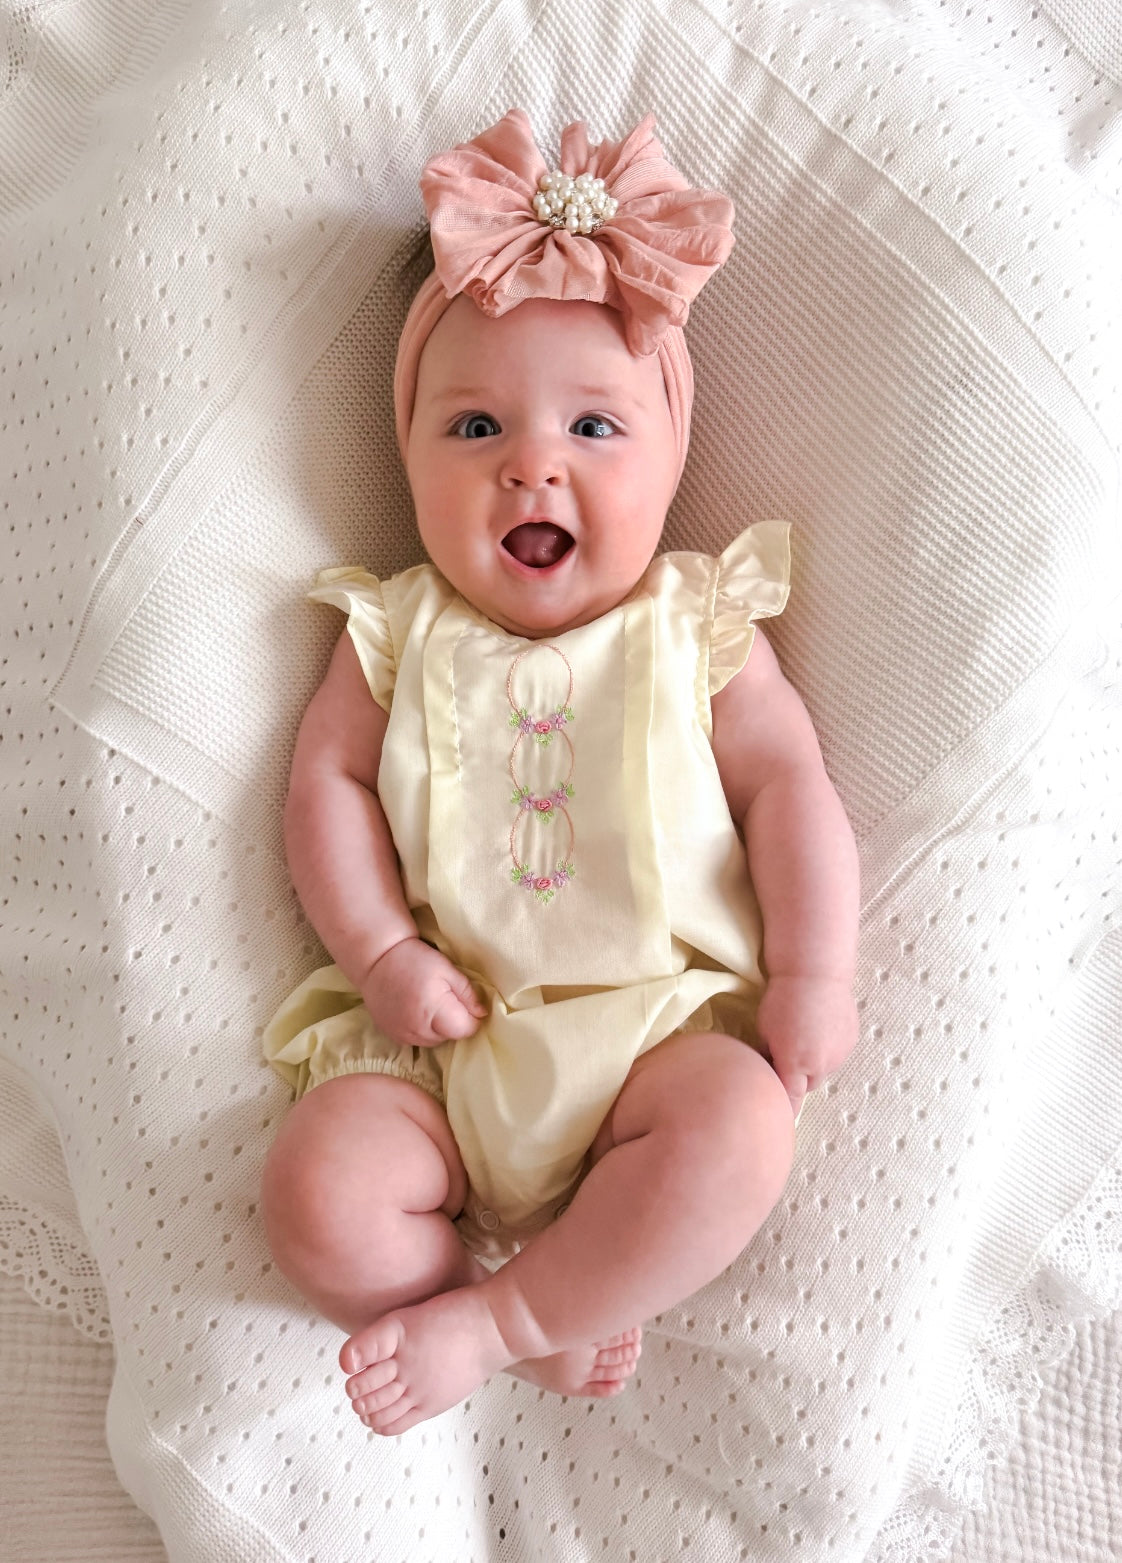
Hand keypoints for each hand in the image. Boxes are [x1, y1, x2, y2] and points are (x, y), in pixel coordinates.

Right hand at [360, 937, 486, 1047]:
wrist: (376, 959)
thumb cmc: (415, 959)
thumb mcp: (447, 969)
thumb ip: (467, 993)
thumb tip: (483, 1014)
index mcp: (434, 1010)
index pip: (465, 1030)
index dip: (471, 1017)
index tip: (466, 1002)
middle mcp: (418, 1029)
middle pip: (450, 1037)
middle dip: (454, 1021)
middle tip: (445, 998)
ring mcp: (403, 1035)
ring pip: (434, 1041)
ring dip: (438, 1027)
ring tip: (430, 1003)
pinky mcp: (393, 1036)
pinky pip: (417, 1040)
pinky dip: (422, 1029)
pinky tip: (417, 1011)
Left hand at [755, 973, 857, 1117]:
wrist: (815, 972)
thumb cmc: (782, 998)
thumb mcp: (764, 1030)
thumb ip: (769, 1056)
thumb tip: (768, 1070)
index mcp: (795, 1063)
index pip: (791, 1098)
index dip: (786, 1108)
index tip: (780, 1119)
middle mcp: (821, 1063)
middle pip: (808, 1084)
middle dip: (798, 1077)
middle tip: (786, 1054)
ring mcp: (839, 1053)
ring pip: (824, 1069)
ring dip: (814, 1062)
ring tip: (804, 1034)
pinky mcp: (851, 1040)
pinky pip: (836, 1053)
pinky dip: (828, 1047)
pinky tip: (819, 1026)